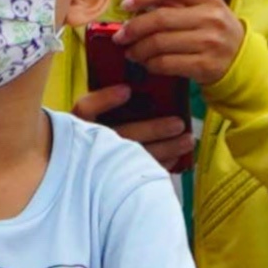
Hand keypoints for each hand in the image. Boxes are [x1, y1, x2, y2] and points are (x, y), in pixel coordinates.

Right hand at [66, 82, 198, 175]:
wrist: (84, 177)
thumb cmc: (97, 134)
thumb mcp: (96, 116)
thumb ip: (109, 103)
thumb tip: (136, 88)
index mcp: (80, 124)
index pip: (86, 108)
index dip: (105, 99)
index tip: (127, 90)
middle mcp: (87, 144)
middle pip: (120, 135)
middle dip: (152, 129)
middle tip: (178, 123)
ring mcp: (101, 164)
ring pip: (134, 157)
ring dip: (165, 148)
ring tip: (187, 140)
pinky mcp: (115, 179)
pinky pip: (140, 173)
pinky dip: (159, 165)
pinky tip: (176, 157)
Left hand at [109, 0, 243, 85]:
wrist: (240, 59)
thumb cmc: (213, 29)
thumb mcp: (199, 7)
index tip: (125, 5)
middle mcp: (210, 17)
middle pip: (160, 18)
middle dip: (133, 28)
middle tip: (119, 37)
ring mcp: (209, 42)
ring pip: (160, 44)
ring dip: (138, 50)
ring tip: (131, 52)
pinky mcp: (205, 65)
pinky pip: (166, 64)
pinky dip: (150, 64)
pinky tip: (147, 63)